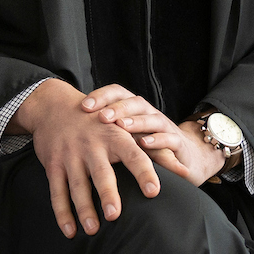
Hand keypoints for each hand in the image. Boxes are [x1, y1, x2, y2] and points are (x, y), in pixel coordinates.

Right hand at [11, 77, 159, 238]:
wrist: (55, 107)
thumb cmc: (100, 123)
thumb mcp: (124, 129)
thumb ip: (153, 151)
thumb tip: (186, 172)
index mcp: (115, 136)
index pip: (134, 155)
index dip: (144, 173)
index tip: (153, 192)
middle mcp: (92, 146)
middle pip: (101, 173)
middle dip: (107, 194)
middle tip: (115, 215)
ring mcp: (71, 156)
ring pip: (77, 186)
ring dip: (84, 209)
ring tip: (93, 230)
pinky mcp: (53, 165)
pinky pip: (57, 191)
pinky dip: (62, 213)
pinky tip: (69, 231)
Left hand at [82, 85, 229, 187]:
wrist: (184, 159)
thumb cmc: (146, 147)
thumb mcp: (123, 138)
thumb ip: (104, 131)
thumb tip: (69, 128)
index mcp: (133, 109)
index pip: (116, 94)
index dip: (101, 97)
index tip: (83, 106)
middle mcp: (148, 113)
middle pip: (133, 102)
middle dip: (116, 107)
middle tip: (101, 116)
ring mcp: (164, 127)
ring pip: (151, 117)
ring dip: (135, 121)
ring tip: (121, 126)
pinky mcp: (178, 143)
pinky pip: (169, 137)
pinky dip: (157, 139)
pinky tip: (144, 143)